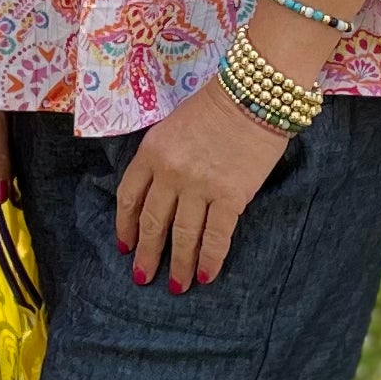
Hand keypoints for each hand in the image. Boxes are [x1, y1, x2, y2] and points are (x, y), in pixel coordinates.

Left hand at [114, 77, 292, 289]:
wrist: (255, 93)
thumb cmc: (216, 105)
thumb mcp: (172, 126)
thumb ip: (161, 158)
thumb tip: (159, 194)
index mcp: (151, 152)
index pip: (129, 197)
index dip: (125, 226)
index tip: (125, 245)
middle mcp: (170, 173)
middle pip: (152, 222)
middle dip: (146, 254)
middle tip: (142, 276)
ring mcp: (200, 186)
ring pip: (183, 235)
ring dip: (178, 265)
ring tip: (176, 286)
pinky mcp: (231, 196)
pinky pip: (216, 236)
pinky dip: (210, 259)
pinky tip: (206, 276)